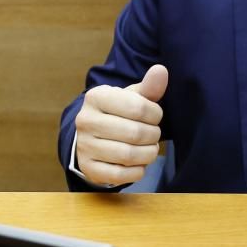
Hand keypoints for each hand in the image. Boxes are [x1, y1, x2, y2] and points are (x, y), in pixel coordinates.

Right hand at [72, 65, 167, 186]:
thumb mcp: (131, 98)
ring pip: (128, 155)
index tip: (155, 116)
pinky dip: (137, 171)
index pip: (138, 107)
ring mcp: (84, 146)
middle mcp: (86, 120)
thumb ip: (148, 87)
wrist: (91, 137)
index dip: (155, 114)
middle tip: (154, 134)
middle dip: (153, 135)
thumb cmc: (117, 114)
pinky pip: (120, 175)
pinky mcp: (88, 168)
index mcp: (96, 97)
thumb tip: (161, 70)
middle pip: (135, 133)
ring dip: (148, 154)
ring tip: (150, 148)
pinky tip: (139, 163)